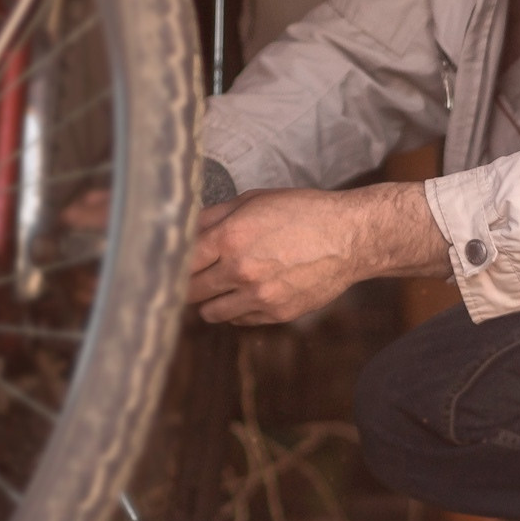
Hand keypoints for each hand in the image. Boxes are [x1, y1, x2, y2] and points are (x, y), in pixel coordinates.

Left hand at [187, 183, 445, 325]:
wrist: (349, 237)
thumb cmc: (303, 212)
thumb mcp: (255, 200)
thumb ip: (214, 216)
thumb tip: (183, 227)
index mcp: (229, 238)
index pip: (181, 263)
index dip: (173, 264)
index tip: (170, 265)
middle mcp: (239, 271)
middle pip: (190, 292)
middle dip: (190, 284)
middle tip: (196, 276)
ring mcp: (258, 296)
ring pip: (210, 313)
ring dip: (211, 301)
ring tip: (223, 285)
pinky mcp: (276, 313)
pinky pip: (239, 320)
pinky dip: (237, 309)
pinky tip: (249, 291)